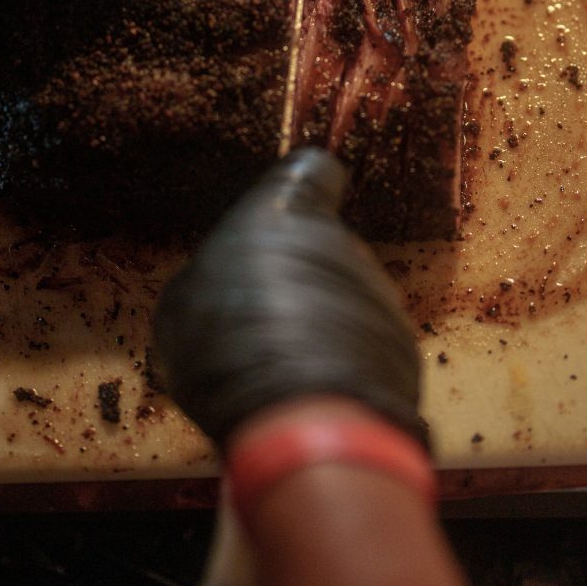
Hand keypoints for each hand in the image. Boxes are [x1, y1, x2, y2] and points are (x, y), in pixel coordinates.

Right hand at [153, 148, 425, 448]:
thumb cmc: (230, 341)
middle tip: (258, 319)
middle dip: (297, 276)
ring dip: (320, 323)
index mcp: (286, 211)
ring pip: (345, 298)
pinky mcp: (403, 344)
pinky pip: (366, 344)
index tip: (286, 212)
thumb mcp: (183, 302)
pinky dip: (343, 362)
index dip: (301, 189)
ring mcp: (379, 292)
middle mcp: (342, 241)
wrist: (306, 415)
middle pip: (323, 247)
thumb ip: (213, 273)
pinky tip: (311, 392)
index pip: (312, 170)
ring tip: (280, 366)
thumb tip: (220, 281)